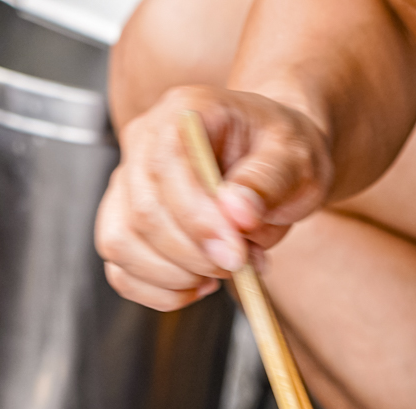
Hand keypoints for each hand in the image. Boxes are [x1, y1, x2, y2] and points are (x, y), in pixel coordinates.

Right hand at [95, 86, 334, 310]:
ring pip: (122, 243)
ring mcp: (129, 183)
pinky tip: (197, 285)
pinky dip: (157, 290)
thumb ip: (268, 180)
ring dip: (175, 275)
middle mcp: (145, 142)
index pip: (167, 166)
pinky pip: (120, 268)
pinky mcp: (125, 220)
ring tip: (222, 272)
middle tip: (239, 264)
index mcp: (185, 111)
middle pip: (143, 212)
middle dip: (194, 255)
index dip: (198, 219)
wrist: (274, 159)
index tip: (236, 255)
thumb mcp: (295, 157)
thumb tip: (237, 214)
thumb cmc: (282, 151)